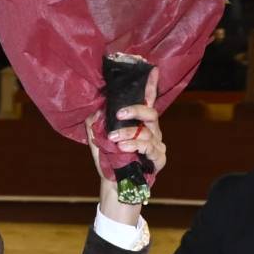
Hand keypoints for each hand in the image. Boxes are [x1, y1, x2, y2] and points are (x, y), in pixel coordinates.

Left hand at [86, 66, 166, 181]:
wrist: (113, 184)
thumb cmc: (109, 160)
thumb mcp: (97, 140)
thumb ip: (95, 124)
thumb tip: (95, 108)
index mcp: (139, 123)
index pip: (146, 101)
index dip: (150, 86)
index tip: (151, 69)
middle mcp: (151, 131)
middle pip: (151, 113)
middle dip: (135, 110)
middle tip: (119, 113)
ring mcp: (156, 145)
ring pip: (147, 132)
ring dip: (128, 134)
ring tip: (113, 140)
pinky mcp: (158, 159)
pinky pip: (149, 148)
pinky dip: (135, 146)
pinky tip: (123, 148)